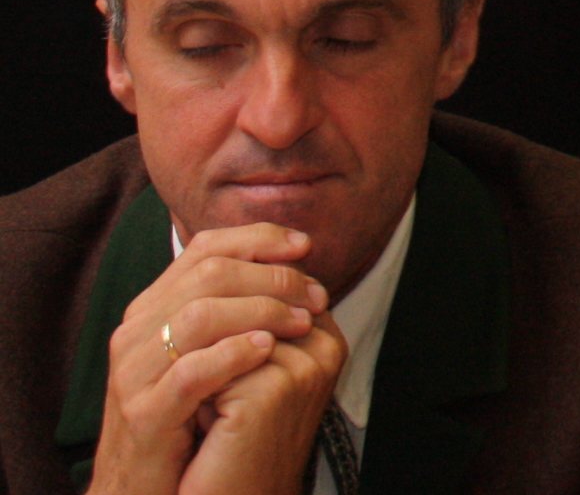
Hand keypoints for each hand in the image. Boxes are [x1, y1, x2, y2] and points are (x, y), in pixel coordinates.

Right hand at [88, 225, 330, 494]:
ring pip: (199, 315)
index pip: (204, 249)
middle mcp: (135, 333)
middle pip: (209, 275)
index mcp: (151, 309)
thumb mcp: (208, 350)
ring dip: (262, 311)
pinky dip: (234, 354)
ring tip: (303, 323)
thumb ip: (234, 307)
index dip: (258, 239)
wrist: (145, 487)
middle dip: (273, 277)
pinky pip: (190, 372)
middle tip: (316, 296)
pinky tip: (267, 350)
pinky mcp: (144, 414)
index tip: (305, 247)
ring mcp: (134, 374)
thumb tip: (297, 266)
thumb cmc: (186, 416)